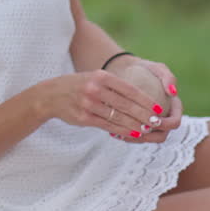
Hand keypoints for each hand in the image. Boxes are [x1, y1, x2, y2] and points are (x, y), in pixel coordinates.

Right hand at [40, 70, 166, 141]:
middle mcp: (95, 89)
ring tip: (148, 130)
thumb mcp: (94, 78)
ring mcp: (88, 104)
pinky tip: (132, 134)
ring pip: (118, 117)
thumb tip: (141, 98)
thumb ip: (114, 85)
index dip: (146, 100)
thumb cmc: (79, 86)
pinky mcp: (84, 118)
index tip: (158, 108)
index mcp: (101, 76)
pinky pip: (108, 126)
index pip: (129, 89)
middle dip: (144, 115)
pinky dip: (122, 131)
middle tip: (157, 122)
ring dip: (135, 125)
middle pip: (126, 105)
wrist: (51, 95)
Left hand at [115, 58, 182, 142]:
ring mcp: (151, 125)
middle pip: (161, 136)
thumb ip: (168, 77)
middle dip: (149, 136)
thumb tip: (173, 92)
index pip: (174, 122)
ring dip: (135, 139)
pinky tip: (113, 132)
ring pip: (146, 139)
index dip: (166, 124)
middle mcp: (164, 119)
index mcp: (174, 108)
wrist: (127, 71)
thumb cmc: (144, 69)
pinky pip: (134, 136)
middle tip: (136, 131)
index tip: (154, 119)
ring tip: (121, 133)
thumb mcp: (157, 68)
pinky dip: (125, 136)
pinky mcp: (138, 126)